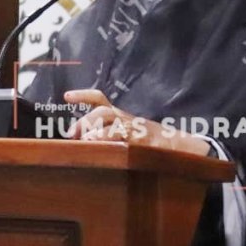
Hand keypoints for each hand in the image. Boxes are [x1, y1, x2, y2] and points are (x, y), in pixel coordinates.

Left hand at [63, 89, 210, 156]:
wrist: (178, 145)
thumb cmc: (148, 139)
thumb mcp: (127, 131)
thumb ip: (107, 132)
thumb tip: (82, 139)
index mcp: (120, 115)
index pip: (99, 99)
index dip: (83, 96)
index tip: (66, 96)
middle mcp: (127, 119)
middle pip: (104, 112)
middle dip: (85, 120)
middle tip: (71, 133)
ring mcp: (136, 130)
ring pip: (114, 125)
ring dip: (98, 132)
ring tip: (86, 141)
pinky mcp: (144, 142)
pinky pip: (128, 140)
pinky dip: (115, 143)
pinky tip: (106, 150)